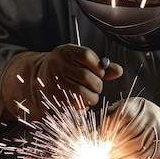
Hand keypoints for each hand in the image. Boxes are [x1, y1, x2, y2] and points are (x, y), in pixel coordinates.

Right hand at [0, 44, 122, 120]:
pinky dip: (82, 107)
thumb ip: (100, 65)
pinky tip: (80, 102)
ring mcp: (52, 82)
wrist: (40, 76)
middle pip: (86, 76)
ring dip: (92, 97)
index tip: (99, 72)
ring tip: (90, 95)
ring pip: (81, 93)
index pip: (86, 56)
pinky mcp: (51, 98)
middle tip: (96, 86)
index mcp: (65, 51)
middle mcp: (56, 65)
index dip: (98, 66)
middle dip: (97, 85)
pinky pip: (73, 106)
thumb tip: (119, 71)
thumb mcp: (80, 60)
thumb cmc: (67, 67)